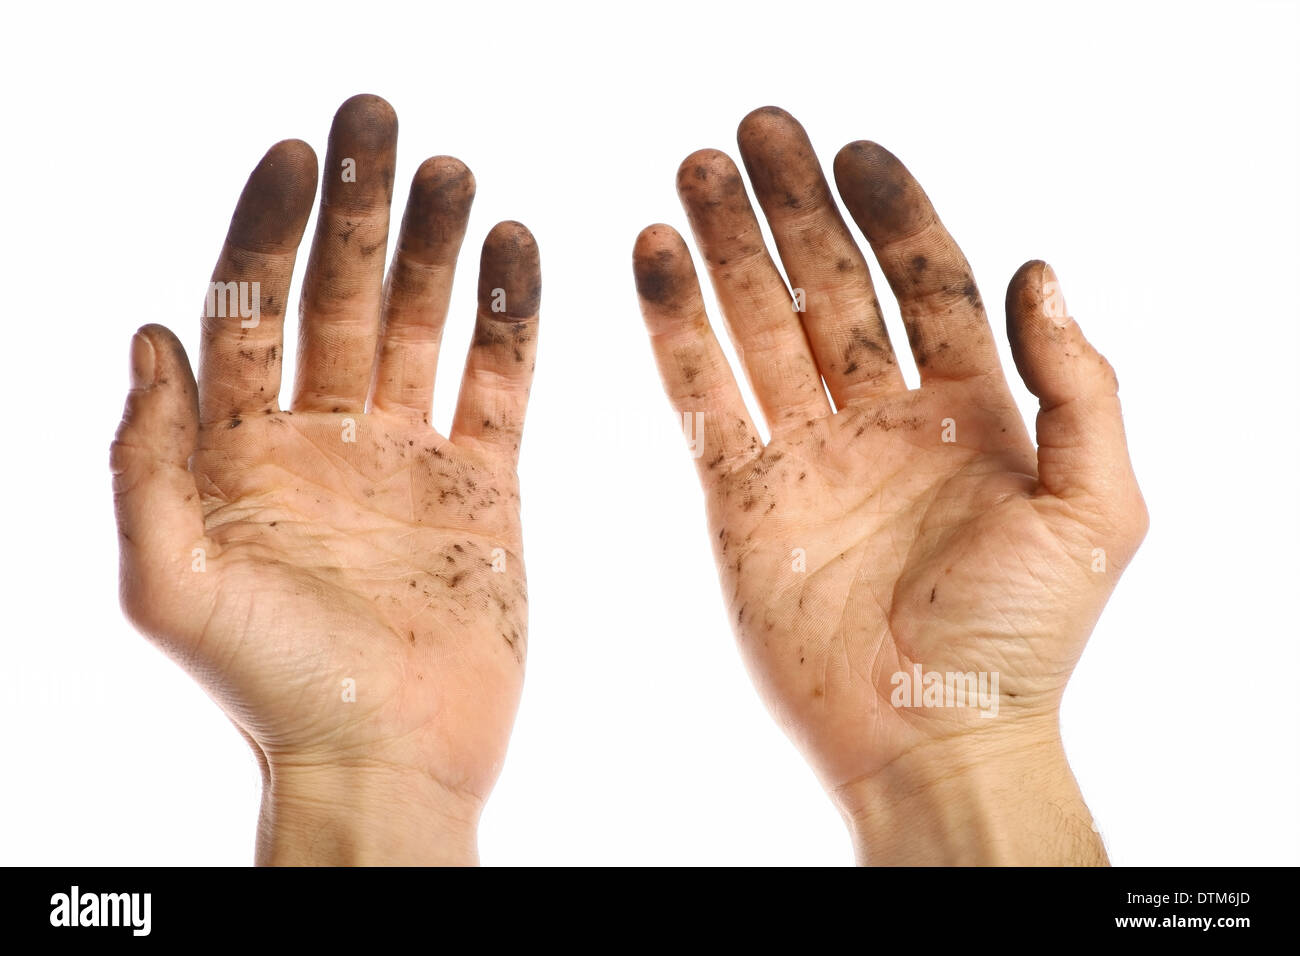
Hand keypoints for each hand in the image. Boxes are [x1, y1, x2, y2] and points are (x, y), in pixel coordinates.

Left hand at [111, 95, 540, 864]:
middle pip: (341, 298)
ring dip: (436, 247)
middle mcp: (324, 440)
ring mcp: (407, 459)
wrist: (382, 758)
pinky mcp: (483, 486)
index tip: (294, 155)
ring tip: (454, 172)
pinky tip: (515, 251)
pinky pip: (499, 384)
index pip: (249, 309)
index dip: (267, 230)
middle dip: (357, 209)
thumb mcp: (167, 584)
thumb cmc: (266, 689)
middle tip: (376, 122)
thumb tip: (148, 334)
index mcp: (242, 452)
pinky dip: (510, 317)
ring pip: (423, 328)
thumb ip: (147, 460)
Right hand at [632, 107, 1145, 863]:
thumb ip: (1079, 386)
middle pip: (830, 287)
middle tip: (756, 134)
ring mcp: (807, 455)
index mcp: (969, 412)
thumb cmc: (1024, 640)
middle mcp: (882, 420)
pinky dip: (677, 330)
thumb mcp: (1096, 506)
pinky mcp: (741, 497)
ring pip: (759, 326)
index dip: (892, 214)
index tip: (855, 153)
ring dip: (725, 251)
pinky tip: (658, 261)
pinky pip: (704, 397)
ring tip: (695, 174)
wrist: (933, 737)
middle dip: (793, 209)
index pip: (925, 284)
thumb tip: (1040, 273)